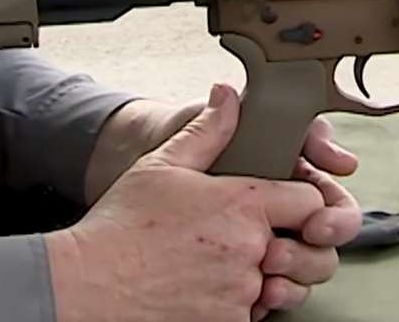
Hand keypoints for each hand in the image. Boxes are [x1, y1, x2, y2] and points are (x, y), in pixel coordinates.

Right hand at [48, 84, 363, 321]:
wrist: (87, 286)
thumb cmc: (121, 228)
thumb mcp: (162, 164)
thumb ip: (206, 130)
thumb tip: (228, 97)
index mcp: (243, 205)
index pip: (311, 201)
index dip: (301, 202)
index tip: (284, 207)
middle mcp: (250, 251)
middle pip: (299, 249)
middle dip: (283, 246)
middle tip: (247, 243)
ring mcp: (240, 294)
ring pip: (274, 284)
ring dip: (257, 278)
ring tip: (219, 267)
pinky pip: (250, 316)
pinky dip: (233, 307)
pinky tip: (204, 290)